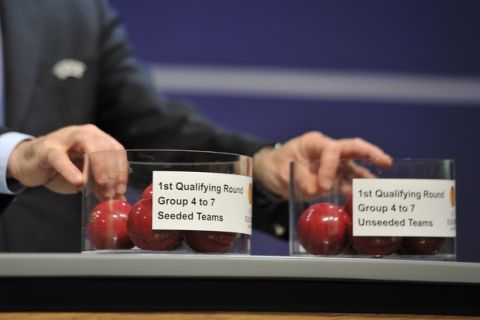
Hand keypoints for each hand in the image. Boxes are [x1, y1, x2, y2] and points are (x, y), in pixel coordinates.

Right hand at [7, 124, 127, 197]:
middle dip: (112, 172)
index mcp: (97, 138)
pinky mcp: (48, 148)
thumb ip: (100, 183)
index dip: (121, 170)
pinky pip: (61, 158)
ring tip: (100, 186)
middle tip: (110, 192)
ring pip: (90, 147)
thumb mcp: (85, 176)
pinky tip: (78, 182)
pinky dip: (71, 170)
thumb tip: (118, 197)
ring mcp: (66, 138)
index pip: (116, 150)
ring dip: (98, 169)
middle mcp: (84, 133)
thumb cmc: (62, 168)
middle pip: (106, 148)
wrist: (30, 163)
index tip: (121, 189)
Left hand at [253, 131, 391, 198]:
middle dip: (369, 153)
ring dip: (367, 177)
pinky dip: (357, 190)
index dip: (330, 167)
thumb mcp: (281, 171)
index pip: (331, 150)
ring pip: (354, 167)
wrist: (272, 174)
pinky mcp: (334, 178)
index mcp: (314, 143)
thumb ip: (299, 178)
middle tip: (386, 161)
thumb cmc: (276, 166)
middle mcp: (327, 151)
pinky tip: (367, 198)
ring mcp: (333, 165)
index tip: (323, 186)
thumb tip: (316, 188)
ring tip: (380, 188)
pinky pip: (348, 182)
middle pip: (352, 148)